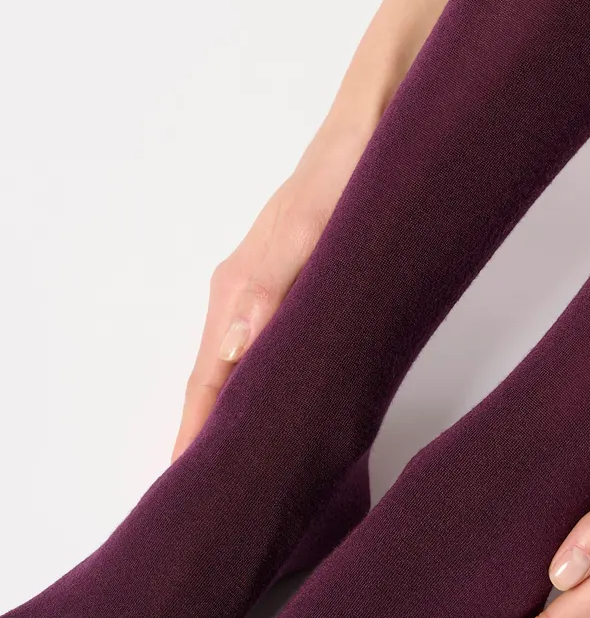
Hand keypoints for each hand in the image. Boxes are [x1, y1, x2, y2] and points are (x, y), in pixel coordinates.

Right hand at [172, 126, 369, 459]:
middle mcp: (243, 291)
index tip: (183, 484)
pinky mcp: (300, 282)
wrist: (379, 122)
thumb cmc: (346, 170)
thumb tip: (233, 349)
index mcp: (237, 286)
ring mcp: (270, 287)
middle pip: (214, 378)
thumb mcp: (312, 229)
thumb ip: (272, 286)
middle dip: (205, 436)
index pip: (204, 377)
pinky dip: (262, 383)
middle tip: (206, 496)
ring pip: (240, 365)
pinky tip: (277, 404)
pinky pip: (269, 346)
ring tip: (235, 466)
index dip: (193, 432)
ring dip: (233, 413)